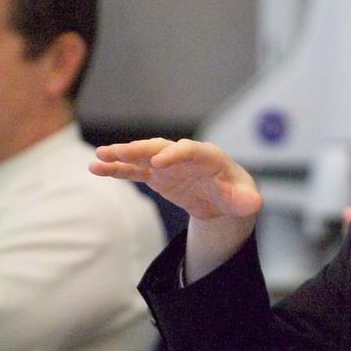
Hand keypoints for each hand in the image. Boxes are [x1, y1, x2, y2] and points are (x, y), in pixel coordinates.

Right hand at [90, 138, 262, 275]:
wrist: (223, 198)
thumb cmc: (235, 193)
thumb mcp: (244, 199)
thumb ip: (246, 200)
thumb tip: (254, 203)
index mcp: (208, 157)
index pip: (190, 151)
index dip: (174, 155)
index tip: (158, 162)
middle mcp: (184, 155)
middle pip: (160, 147)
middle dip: (140, 148)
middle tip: (117, 151)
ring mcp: (168, 164)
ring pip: (142, 155)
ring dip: (121, 155)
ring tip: (98, 156)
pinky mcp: (156, 175)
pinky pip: (134, 171)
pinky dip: (116, 169)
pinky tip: (96, 168)